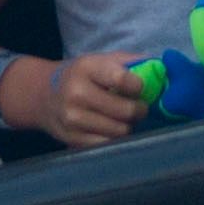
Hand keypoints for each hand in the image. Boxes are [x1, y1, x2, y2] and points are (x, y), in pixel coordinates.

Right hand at [23, 53, 146, 148]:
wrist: (43, 95)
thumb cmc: (81, 76)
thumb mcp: (99, 60)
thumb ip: (130, 62)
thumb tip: (160, 68)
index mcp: (86, 68)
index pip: (122, 80)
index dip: (138, 86)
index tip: (139, 88)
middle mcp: (76, 93)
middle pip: (126, 111)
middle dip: (138, 110)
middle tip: (137, 107)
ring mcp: (72, 118)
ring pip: (120, 131)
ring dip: (127, 126)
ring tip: (122, 118)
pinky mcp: (72, 138)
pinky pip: (107, 144)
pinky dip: (114, 138)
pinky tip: (110, 128)